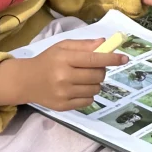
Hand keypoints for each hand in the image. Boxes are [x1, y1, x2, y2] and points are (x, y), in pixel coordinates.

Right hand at [0, 40, 127, 111]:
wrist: (26, 81)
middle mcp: (64, 77)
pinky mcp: (63, 106)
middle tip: (93, 68)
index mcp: (64, 59)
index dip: (112, 58)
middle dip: (101, 71)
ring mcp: (64, 94)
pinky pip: (88, 100)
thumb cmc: (47, 60)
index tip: (125, 58)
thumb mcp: (63, 47)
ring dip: (95, 83)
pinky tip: (78, 88)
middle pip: (98, 76)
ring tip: (83, 78)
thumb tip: (105, 44)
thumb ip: (84, 45)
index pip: (94, 59)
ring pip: (96, 89)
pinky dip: (88, 94)